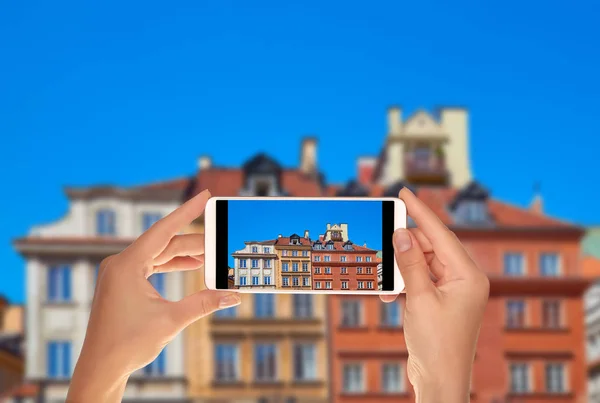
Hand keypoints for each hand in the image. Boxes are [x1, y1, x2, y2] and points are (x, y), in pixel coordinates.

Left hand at [67, 190, 240, 402]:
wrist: (101, 367)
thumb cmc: (127, 344)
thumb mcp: (172, 320)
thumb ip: (204, 303)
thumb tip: (233, 295)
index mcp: (127, 265)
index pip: (163, 230)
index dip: (187, 211)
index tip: (204, 195)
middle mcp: (120, 263)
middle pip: (164, 243)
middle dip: (194, 241)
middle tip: (219, 238)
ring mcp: (119, 273)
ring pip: (158, 254)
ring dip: (184, 254)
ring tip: (210, 254)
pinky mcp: (122, 283)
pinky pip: (150, 265)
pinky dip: (171, 265)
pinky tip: (190, 266)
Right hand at [381, 188, 488, 402]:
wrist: (440, 380)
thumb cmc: (437, 344)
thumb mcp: (419, 298)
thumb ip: (410, 262)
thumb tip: (401, 233)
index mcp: (469, 275)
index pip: (441, 234)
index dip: (421, 211)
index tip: (404, 193)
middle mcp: (464, 280)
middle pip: (431, 247)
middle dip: (405, 244)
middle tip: (383, 232)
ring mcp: (452, 291)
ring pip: (422, 264)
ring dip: (401, 268)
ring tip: (383, 272)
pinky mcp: (440, 301)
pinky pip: (419, 280)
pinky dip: (403, 283)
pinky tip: (389, 293)